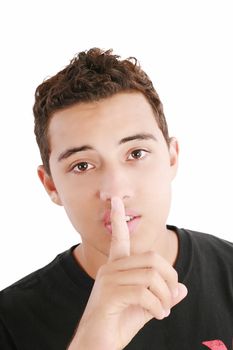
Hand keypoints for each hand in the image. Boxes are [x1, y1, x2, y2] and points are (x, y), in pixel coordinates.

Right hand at [68, 197, 186, 349]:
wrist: (96, 344)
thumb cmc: (118, 323)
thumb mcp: (145, 307)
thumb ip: (162, 296)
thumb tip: (183, 288)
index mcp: (116, 267)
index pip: (119, 237)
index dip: (118, 218)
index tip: (116, 200)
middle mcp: (111, 268)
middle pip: (152, 258)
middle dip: (170, 277)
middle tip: (172, 295)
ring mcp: (109, 280)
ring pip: (151, 276)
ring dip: (165, 297)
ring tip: (164, 310)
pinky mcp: (110, 294)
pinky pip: (145, 294)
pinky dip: (158, 307)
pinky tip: (158, 315)